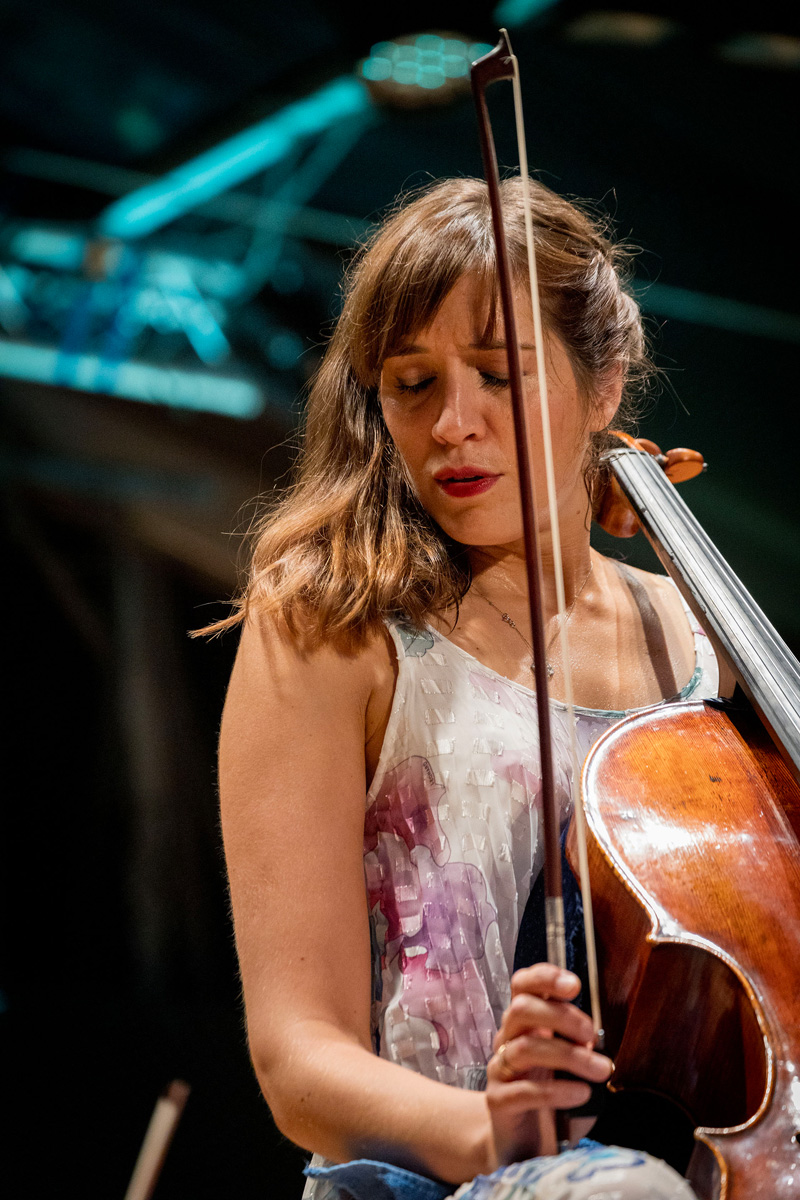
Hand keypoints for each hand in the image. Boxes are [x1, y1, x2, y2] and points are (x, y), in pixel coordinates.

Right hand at [485, 964, 611, 1166]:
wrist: (520, 1143)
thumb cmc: (551, 1097)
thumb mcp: (568, 1064)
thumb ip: (579, 1044)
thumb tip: (601, 1036)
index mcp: (525, 1024)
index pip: (523, 985)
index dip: (544, 977)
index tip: (574, 985)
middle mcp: (508, 1040)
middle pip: (521, 1008)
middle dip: (560, 1016)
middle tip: (592, 1034)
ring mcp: (500, 1069)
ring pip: (526, 1048)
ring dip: (569, 1056)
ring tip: (602, 1071)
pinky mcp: (499, 1101)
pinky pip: (525, 1091)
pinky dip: (557, 1090)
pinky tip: (581, 1095)